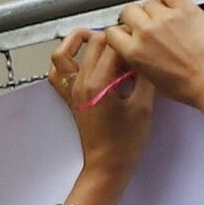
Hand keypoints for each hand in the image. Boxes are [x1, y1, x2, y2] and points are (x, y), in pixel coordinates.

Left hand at [44, 25, 156, 204]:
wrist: (107, 165)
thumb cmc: (125, 143)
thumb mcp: (144, 107)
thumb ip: (146, 78)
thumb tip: (146, 59)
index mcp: (98, 84)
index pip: (113, 47)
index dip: (130, 42)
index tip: (140, 46)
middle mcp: (80, 83)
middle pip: (93, 44)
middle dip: (113, 39)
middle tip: (129, 47)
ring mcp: (72, 90)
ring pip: (64, 53)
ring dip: (79, 41)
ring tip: (98, 39)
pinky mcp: (70, 98)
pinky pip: (57, 74)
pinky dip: (64, 61)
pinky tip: (80, 59)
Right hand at [105, 0, 203, 134]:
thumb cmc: (190, 86)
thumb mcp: (152, 79)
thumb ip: (138, 58)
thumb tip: (136, 46)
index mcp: (134, 52)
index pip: (113, 32)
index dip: (122, 32)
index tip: (129, 33)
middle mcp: (146, 31)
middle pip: (128, 11)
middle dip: (136, 18)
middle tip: (149, 25)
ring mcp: (165, 17)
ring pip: (149, 1)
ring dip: (155, 8)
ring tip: (168, 18)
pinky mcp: (184, 7)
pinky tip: (173, 1)